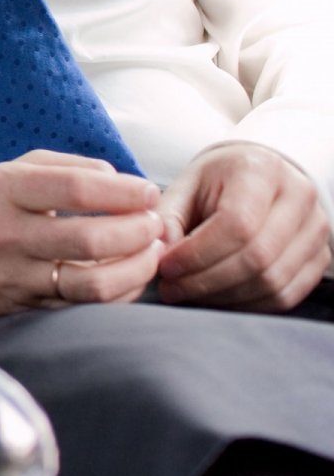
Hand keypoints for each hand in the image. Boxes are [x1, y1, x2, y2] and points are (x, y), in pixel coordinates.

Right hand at [0, 150, 164, 313]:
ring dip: (137, 269)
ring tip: (152, 253)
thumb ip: (67, 167)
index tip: (149, 192)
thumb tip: (121, 180)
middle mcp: (9, 234)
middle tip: (157, 225)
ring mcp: (17, 277)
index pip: (76, 189)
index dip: (124, 192)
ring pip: (93, 284)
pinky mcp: (27, 308)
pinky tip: (131, 276)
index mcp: (5, 190)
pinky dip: (120, 293)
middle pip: (91, 240)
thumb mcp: (10, 171)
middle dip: (139, 232)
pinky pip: (86, 307)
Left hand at [156, 144, 329, 311]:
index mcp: (262, 170)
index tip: (165, 266)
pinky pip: (287, 295)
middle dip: (207, 280)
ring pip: (273, 282)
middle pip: (257, 257)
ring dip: (224, 297)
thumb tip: (159, 252)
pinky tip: (218, 299)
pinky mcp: (320, 257)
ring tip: (189, 293)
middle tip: (172, 288)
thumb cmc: (218, 181)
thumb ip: (167, 216)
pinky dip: (248, 304)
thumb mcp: (186, 185)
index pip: (236, 224)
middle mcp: (299, 197)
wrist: (260, 176)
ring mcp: (316, 229)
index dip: (197, 253)